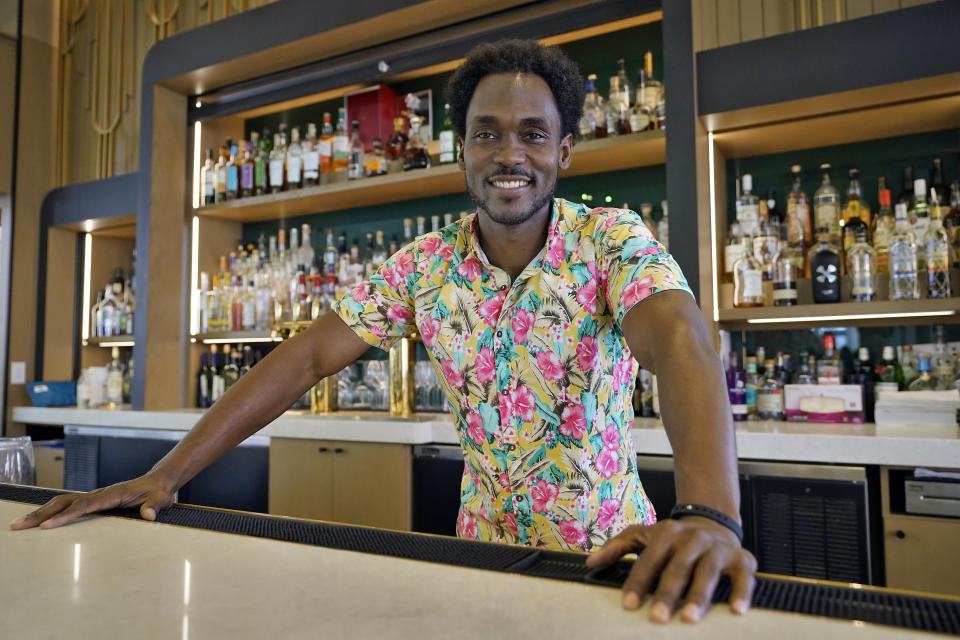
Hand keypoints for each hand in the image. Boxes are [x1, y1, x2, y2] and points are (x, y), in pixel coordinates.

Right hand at [9, 472, 177, 529]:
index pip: (84, 506)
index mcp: (113, 494)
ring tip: (20, 524)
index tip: (47, 526)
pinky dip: (50, 511)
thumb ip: (154, 506)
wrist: (160, 481)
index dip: (65, 516)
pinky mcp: (94, 500)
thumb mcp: (161, 499)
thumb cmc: (159, 492)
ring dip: (40, 513)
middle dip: (41, 514)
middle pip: (65, 502)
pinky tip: (38, 520)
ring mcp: (95, 496)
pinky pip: (68, 505)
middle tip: (19, 526)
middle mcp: (99, 493)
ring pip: (62, 502)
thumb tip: (149, 515)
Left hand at [585, 517, 755, 622]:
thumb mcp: (645, 536)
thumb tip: (591, 562)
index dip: (638, 582)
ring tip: (689, 618)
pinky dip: (742, 593)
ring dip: (699, 595)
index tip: (628, 604)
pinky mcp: (742, 559)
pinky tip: (737, 611)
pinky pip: (744, 577)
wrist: (714, 523)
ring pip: (708, 572)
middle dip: (667, 593)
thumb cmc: (675, 539)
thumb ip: (618, 546)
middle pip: (678, 568)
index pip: (649, 560)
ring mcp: (718, 548)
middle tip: (657, 618)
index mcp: (667, 534)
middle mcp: (693, 539)